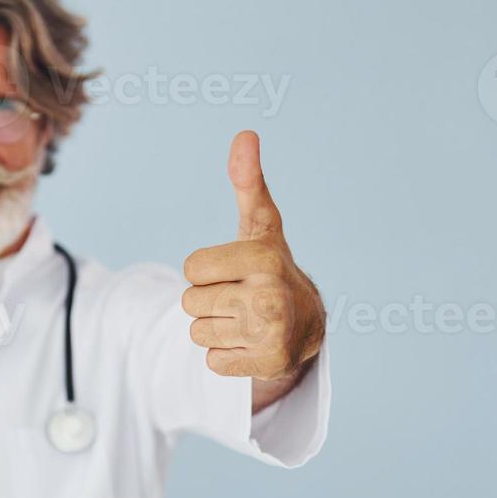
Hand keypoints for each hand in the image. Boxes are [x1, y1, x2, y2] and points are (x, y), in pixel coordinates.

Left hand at [182, 131, 324, 388]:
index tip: (233, 270)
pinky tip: (250, 342)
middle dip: (207, 300)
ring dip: (214, 328)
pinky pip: (212, 361)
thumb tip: (245, 134)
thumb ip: (248, 182)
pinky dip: (225, 355)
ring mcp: (269, 333)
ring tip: (245, 318)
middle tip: (239, 297)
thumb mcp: (260, 225)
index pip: (191, 268)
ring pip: (197, 333)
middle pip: (190, 302)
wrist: (306, 324)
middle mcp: (270, 296)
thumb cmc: (270, 266)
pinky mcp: (266, 363)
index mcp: (264, 258)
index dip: (205, 270)